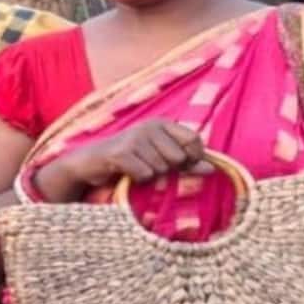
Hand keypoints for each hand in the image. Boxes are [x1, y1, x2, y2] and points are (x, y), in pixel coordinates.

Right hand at [32, 120, 204, 203]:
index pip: (193, 139)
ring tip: (136, 169)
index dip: (194, 157)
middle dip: (168, 170)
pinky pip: (145, 175)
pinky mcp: (121, 153)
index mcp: (162, 124)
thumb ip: (186, 162)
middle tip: (150, 167)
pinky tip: (127, 173)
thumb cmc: (130, 160)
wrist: (90, 163)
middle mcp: (149, 127)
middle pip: (178, 158)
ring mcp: (134, 138)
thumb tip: (212, 169)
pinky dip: (138, 180)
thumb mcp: (160, 158)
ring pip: (161, 169)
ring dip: (151, 176)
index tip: (184, 166)